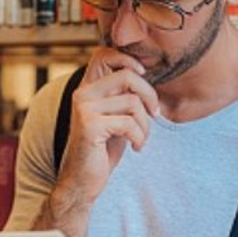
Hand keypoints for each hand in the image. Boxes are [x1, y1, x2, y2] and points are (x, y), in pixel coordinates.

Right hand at [58, 47, 159, 202]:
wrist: (83, 181)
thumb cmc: (103, 150)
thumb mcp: (117, 117)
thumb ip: (126, 96)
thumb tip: (148, 73)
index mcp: (88, 88)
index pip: (105, 54)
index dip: (130, 60)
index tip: (145, 77)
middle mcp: (82, 93)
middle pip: (128, 76)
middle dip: (150, 96)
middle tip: (155, 116)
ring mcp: (84, 108)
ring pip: (133, 103)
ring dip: (145, 125)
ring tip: (141, 139)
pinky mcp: (90, 125)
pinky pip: (129, 123)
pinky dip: (140, 138)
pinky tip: (136, 148)